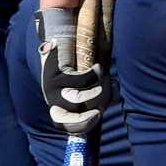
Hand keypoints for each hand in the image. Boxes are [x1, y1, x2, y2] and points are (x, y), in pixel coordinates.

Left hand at [36, 6, 109, 134]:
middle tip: (100, 110)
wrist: (64, 39)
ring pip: (78, 100)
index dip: (81, 126)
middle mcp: (52, 98)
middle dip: (87, 117)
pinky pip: (80, 81)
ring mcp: (52, 87)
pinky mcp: (55, 74)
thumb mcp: (88, 83)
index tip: (98, 116)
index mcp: (59, 104)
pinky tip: (99, 67)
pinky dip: (94, 75)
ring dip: (96, 92)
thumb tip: (114, 99)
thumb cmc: (79, 64)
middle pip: (69, 119)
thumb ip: (99, 93)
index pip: (64, 124)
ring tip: (104, 79)